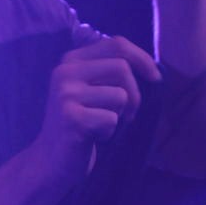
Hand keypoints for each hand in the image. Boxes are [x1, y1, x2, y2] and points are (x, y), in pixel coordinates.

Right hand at [34, 35, 160, 189]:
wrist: (50, 160)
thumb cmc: (79, 124)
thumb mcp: (90, 90)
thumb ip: (110, 73)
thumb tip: (151, 67)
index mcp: (71, 60)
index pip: (116, 44)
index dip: (142, 58)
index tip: (155, 78)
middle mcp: (65, 72)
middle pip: (122, 67)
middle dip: (135, 94)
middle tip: (128, 114)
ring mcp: (66, 94)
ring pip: (120, 95)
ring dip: (120, 115)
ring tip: (102, 125)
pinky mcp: (71, 118)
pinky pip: (112, 119)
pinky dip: (109, 132)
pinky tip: (93, 137)